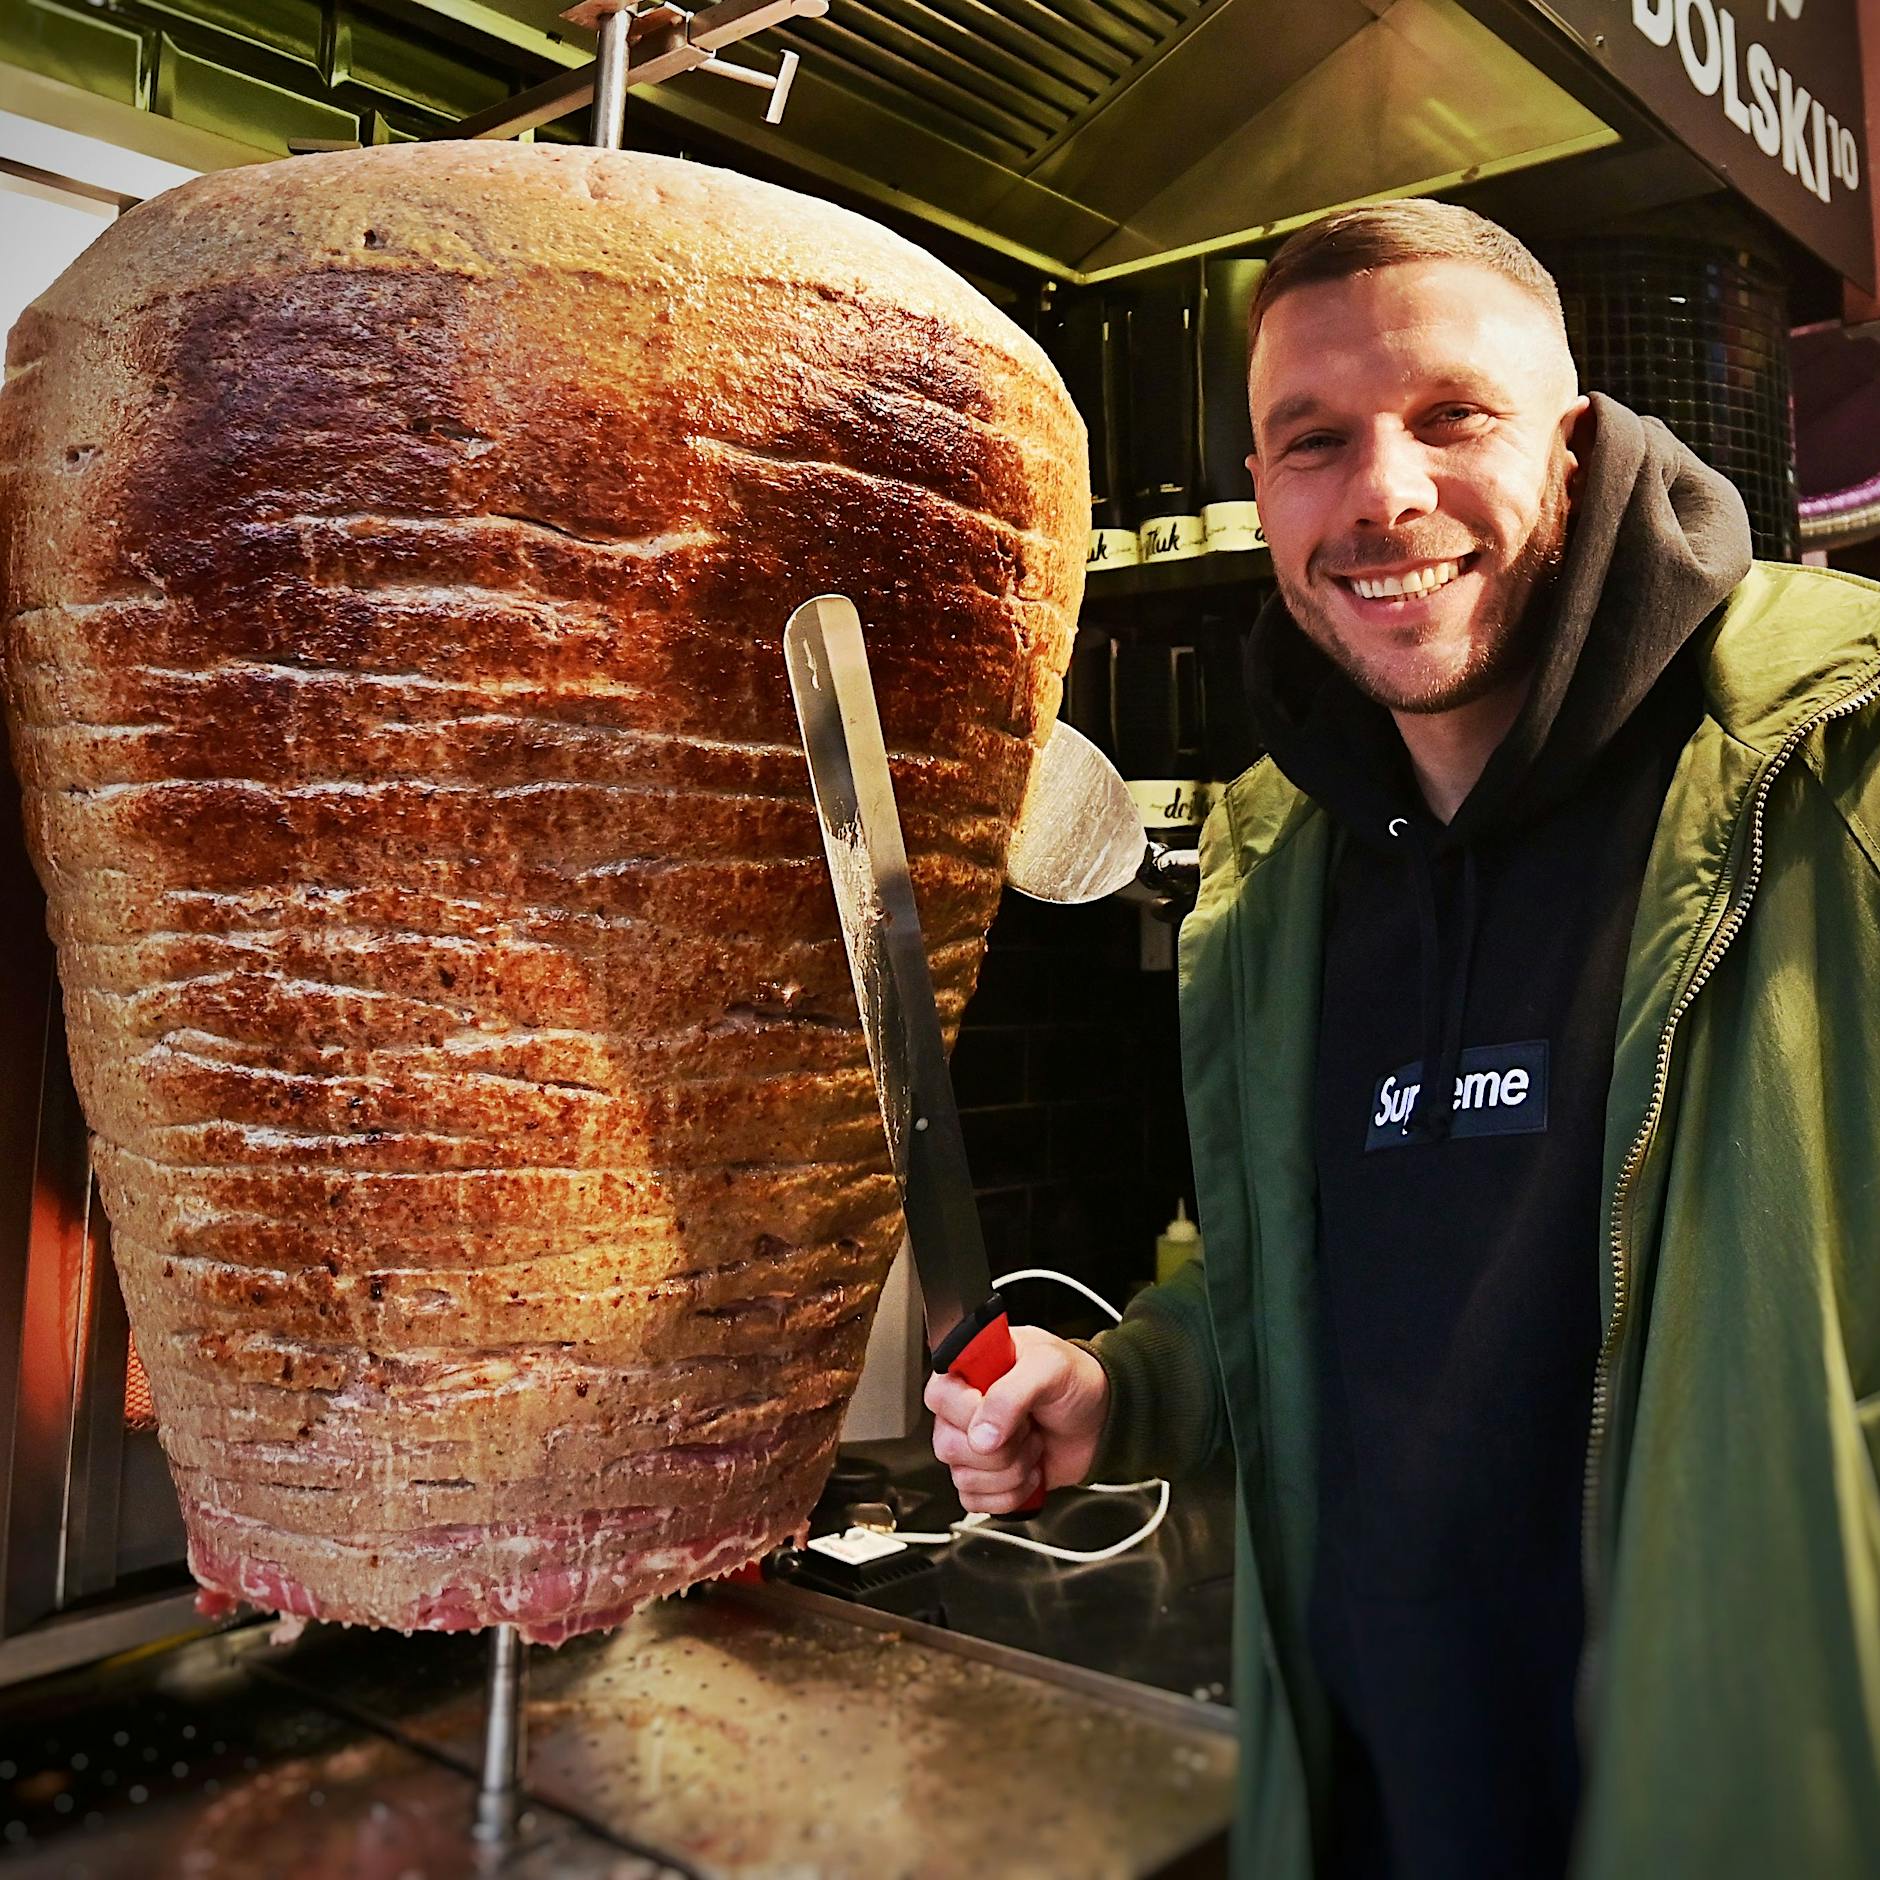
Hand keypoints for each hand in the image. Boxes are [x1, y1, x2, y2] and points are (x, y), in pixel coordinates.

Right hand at [924, 1326, 1109, 1513]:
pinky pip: (975, 1501)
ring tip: (1032, 1444)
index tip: (1004, 1412)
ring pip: (963, 1478)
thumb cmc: (1076, 1382)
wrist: (1103, 1420)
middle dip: (1001, 1446)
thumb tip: (980, 1435)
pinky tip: (1030, 1472)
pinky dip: (1010, 1495)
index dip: (968, 1412)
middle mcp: (965, 1409)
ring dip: (1011, 1470)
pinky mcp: (986, 1479)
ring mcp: (973, 1447)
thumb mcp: (1049, 1367)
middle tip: (1027, 1425)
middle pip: (948, 1445)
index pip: (938, 1395)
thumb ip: (1010, 1395)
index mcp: (971, 1370)